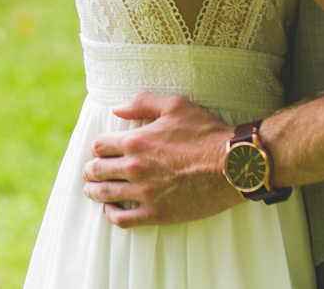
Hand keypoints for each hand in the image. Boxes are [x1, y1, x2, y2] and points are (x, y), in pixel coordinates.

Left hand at [81, 92, 241, 226]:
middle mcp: (135, 168)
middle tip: (91, 172)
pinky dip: (111, 215)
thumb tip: (117, 109)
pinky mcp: (156, 214)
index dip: (97, 148)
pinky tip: (112, 210)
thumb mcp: (175, 105)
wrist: (233, 166)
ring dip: (95, 192)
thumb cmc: (206, 133)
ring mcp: (144, 193)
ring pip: (104, 195)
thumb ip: (142, 103)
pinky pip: (122, 219)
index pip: (99, 146)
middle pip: (96, 170)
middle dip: (91, 170)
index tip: (101, 151)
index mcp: (136, 142)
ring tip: (94, 190)